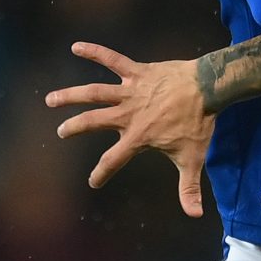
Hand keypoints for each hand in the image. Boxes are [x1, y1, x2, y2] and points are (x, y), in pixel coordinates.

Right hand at [43, 43, 211, 214]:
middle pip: (93, 122)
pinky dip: (95, 52)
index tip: (93, 181)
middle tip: (61, 132)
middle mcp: (129, 114)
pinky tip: (77, 46)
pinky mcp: (137, 72)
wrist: (208, 89)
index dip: (101, 173)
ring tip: (51, 99)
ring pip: (94, 93)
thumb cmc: (199, 124)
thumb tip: (195, 215)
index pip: (113, 159)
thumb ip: (189, 188)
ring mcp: (131, 91)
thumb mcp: (193, 158)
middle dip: (74, 128)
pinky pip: (113, 60)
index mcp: (138, 137)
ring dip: (71, 95)